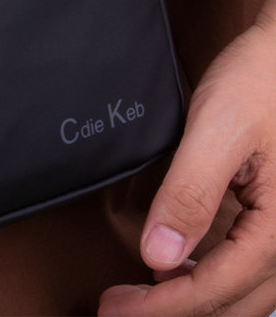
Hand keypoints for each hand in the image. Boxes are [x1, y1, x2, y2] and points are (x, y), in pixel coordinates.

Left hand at [98, 15, 275, 316]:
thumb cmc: (258, 82)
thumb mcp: (219, 130)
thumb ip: (191, 193)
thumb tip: (158, 256)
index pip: (218, 288)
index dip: (163, 306)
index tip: (116, 310)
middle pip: (232, 301)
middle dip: (174, 312)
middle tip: (116, 309)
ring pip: (241, 292)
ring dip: (192, 301)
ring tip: (140, 298)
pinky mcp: (271, 217)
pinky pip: (243, 266)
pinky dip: (207, 278)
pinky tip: (175, 268)